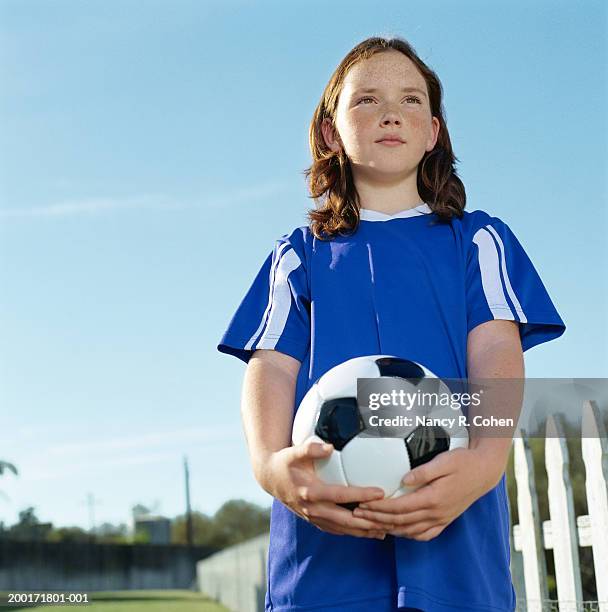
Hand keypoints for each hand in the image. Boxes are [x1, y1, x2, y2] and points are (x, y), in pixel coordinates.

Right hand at [266, 439, 394, 538]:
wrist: (270, 478)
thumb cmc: (285, 462)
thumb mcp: (294, 452)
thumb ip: (310, 448)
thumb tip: (329, 446)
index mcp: (310, 492)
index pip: (341, 495)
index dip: (361, 495)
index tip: (380, 492)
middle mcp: (313, 508)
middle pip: (345, 520)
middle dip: (368, 521)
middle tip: (389, 520)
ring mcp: (313, 517)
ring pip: (342, 529)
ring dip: (363, 531)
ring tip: (384, 530)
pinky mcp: (313, 521)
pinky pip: (336, 530)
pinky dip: (352, 532)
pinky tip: (367, 532)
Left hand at [352, 448, 499, 540]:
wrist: (484, 471)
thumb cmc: (463, 462)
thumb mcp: (443, 461)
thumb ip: (422, 472)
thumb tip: (403, 480)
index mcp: (433, 498)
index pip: (399, 507)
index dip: (379, 508)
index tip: (364, 505)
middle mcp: (436, 513)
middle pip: (401, 521)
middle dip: (378, 519)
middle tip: (360, 514)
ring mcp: (442, 519)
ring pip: (411, 531)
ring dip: (390, 528)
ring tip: (372, 524)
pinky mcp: (446, 520)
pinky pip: (425, 534)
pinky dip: (409, 535)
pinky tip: (398, 531)